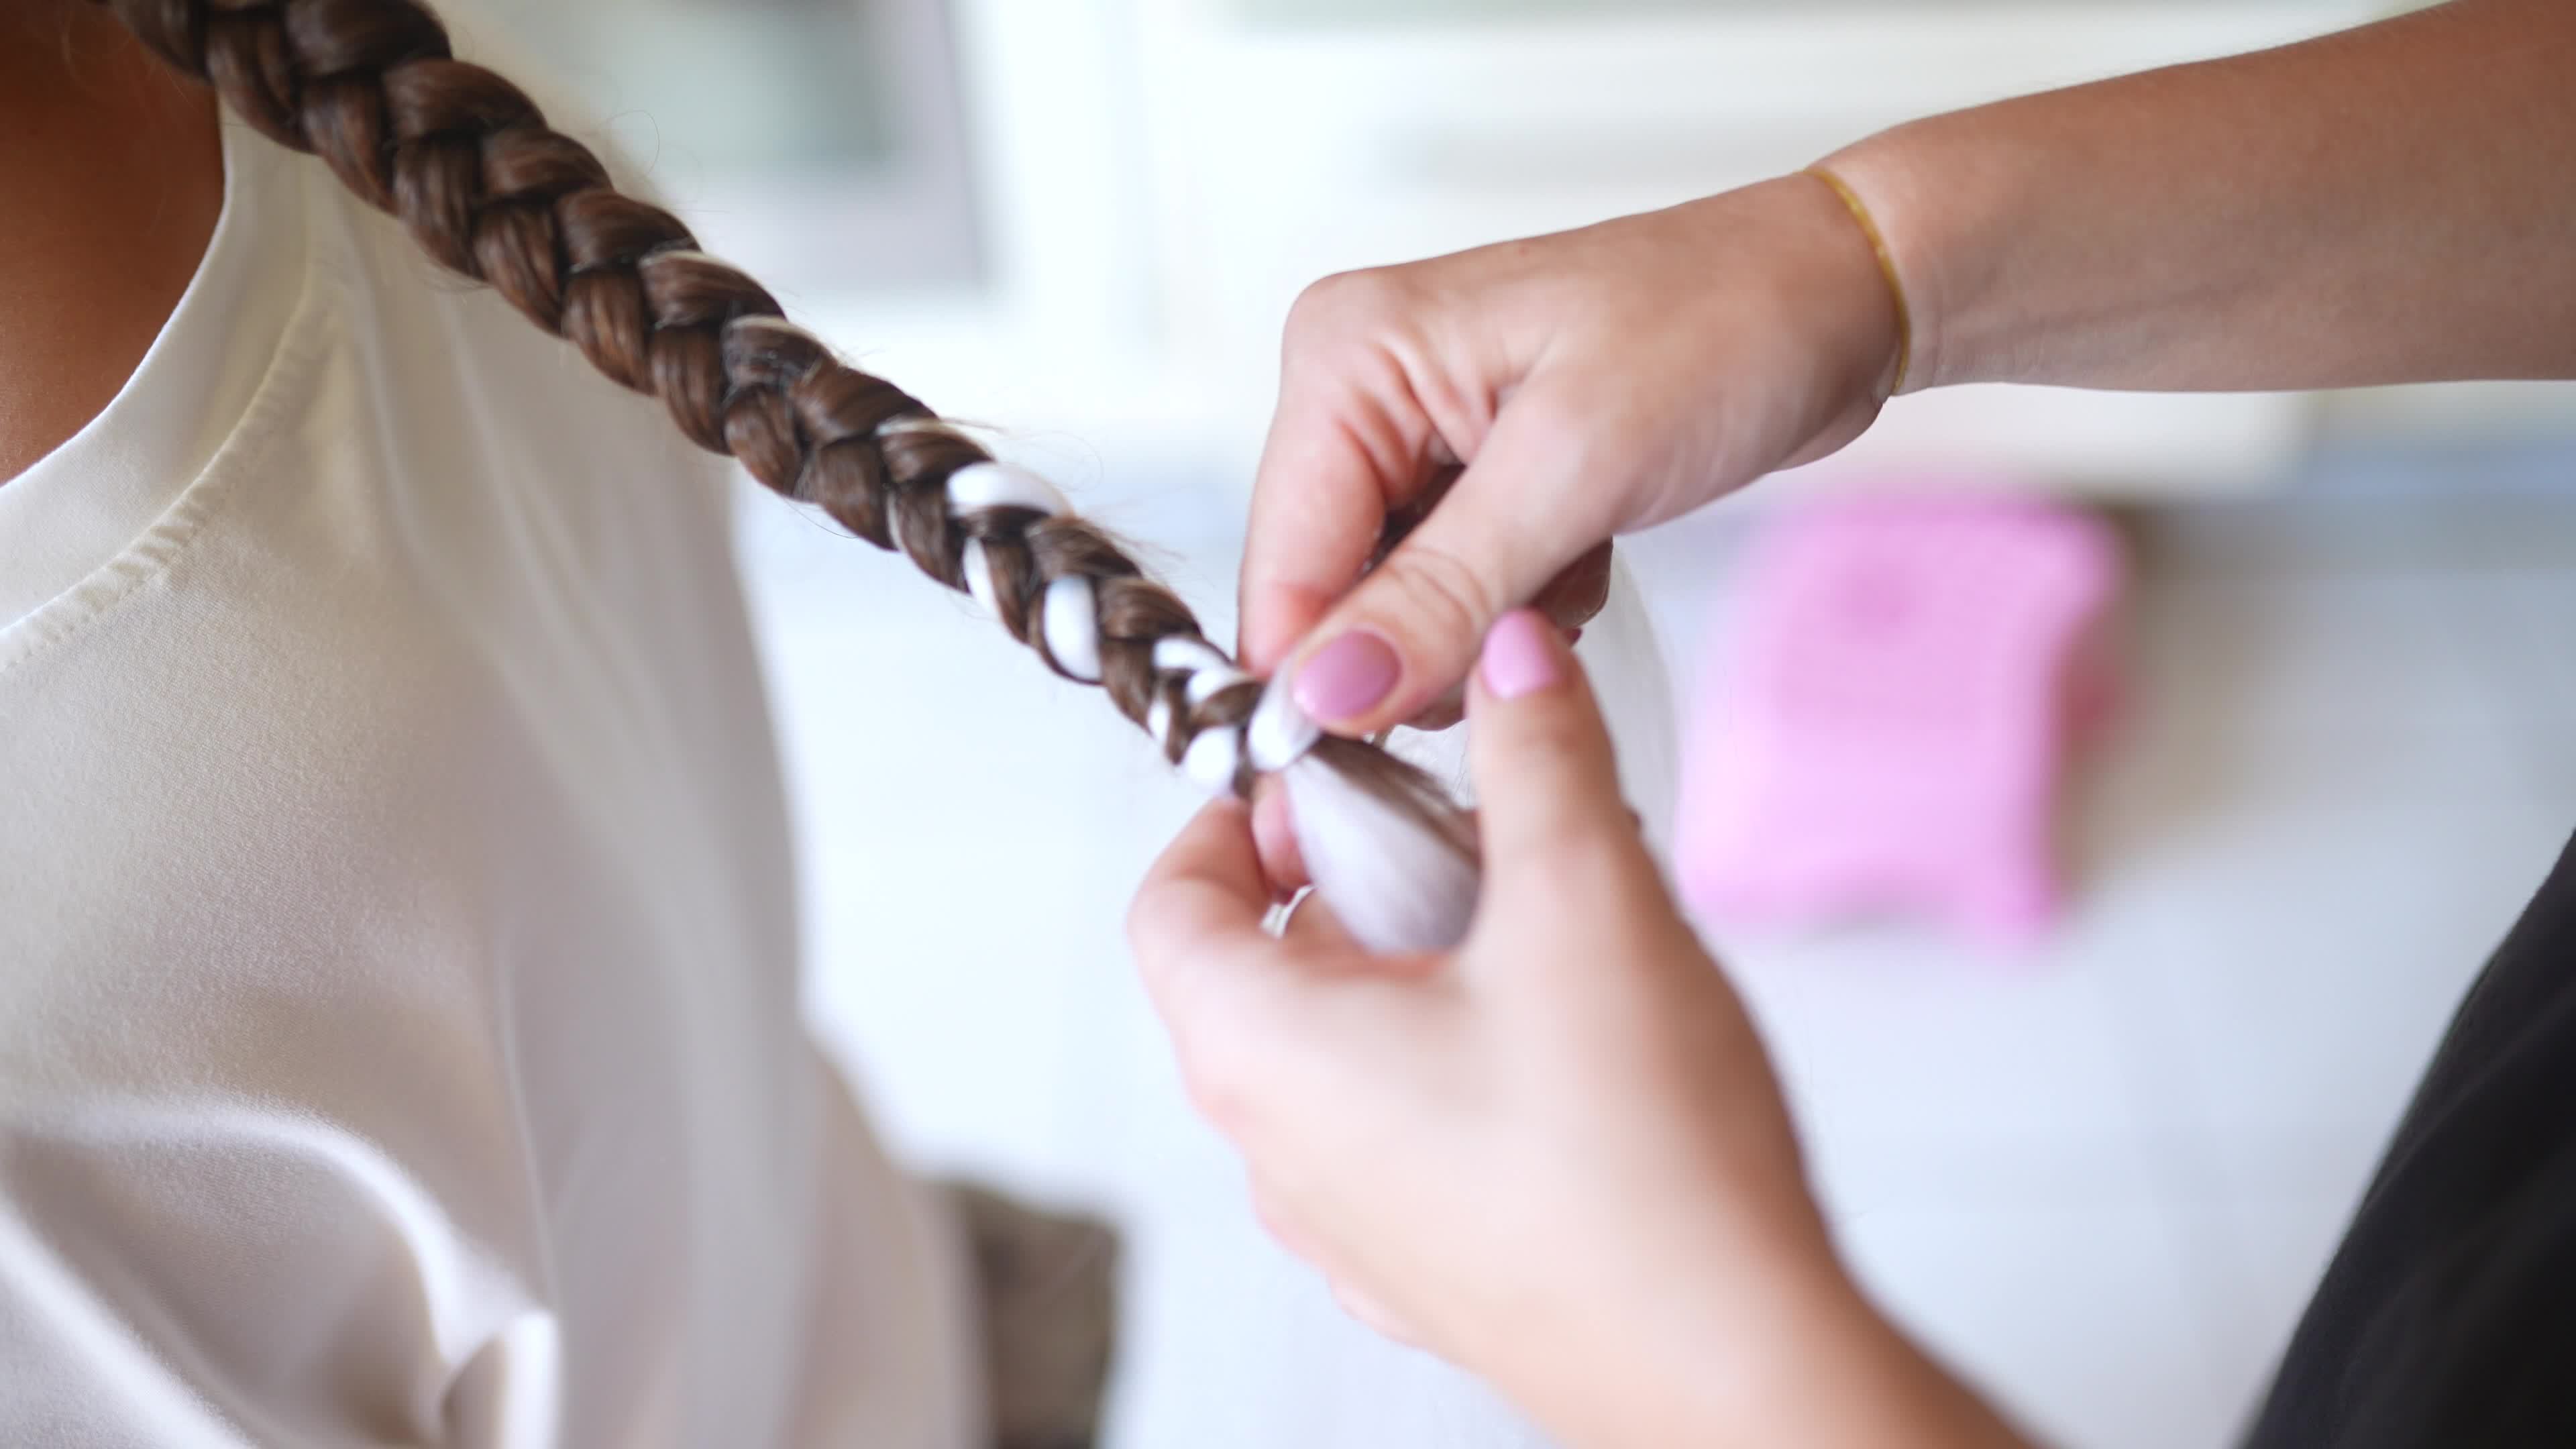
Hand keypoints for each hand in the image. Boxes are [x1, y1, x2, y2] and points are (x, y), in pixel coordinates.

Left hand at [1131, 613, 2029, 1448]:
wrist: (1736, 1372)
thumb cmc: (1643, 1171)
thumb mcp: (1585, 903)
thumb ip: (1539, 755)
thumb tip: (1511, 660)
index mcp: (1266, 1055)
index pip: (1172, 903)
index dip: (1236, 815)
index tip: (1329, 776)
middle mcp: (1281, 1156)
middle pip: (1263, 970)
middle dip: (1365, 878)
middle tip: (1477, 836)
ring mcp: (1352, 1231)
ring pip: (1342, 1053)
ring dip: (1422, 970)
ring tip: (1549, 932)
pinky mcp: (1431, 1275)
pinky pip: (1403, 1133)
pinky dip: (1455, 1062)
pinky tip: (1573, 1046)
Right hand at [1238, 174, 1900, 736]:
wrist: (1836, 295)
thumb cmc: (1726, 328)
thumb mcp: (1576, 469)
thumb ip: (1438, 594)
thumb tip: (1323, 696)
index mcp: (1347, 354)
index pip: (1283, 565)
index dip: (1324, 679)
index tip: (1398, 748)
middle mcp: (1357, 388)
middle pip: (1326, 593)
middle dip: (1424, 641)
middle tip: (1536, 608)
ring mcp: (1410, 433)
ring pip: (1391, 609)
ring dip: (1483, 626)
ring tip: (1574, 558)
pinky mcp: (1467, 475)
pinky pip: (1450, 595)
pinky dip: (1519, 605)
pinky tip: (1584, 551)